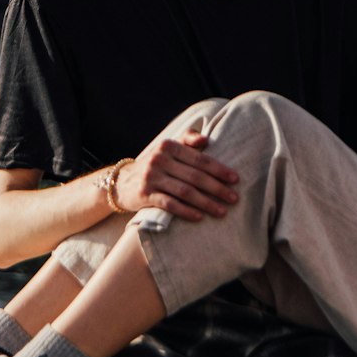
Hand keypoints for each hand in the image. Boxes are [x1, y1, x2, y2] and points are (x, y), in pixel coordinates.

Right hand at [114, 128, 238, 220]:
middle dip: (217, 188)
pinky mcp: (145, 194)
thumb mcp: (167, 149)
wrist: (121, 182)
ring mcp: (151, 177)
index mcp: (169, 146)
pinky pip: (170, 204)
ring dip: (206, 203)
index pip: (199, 159)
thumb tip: (206, 140)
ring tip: (222, 211)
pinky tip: (199, 217)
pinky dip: (186, 211)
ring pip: (185, 192)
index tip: (235, 179)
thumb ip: (187, 140)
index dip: (219, 169)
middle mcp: (160, 159)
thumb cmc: (154, 166)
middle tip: (234, 198)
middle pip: (195, 176)